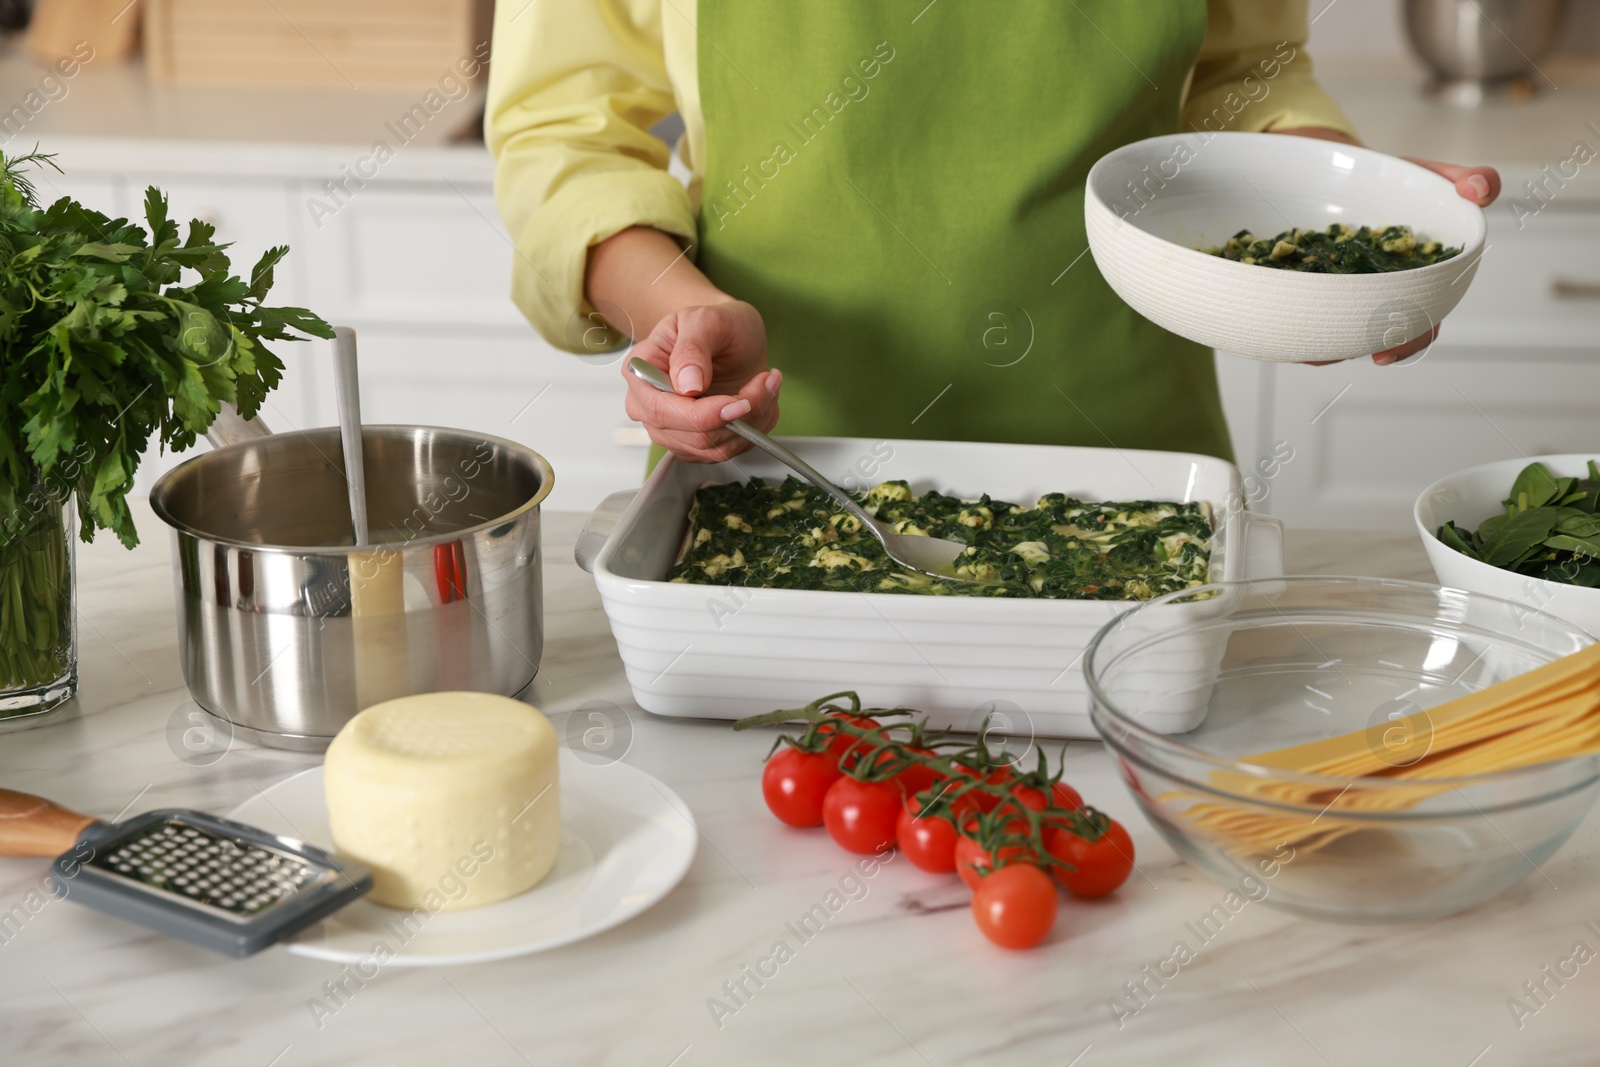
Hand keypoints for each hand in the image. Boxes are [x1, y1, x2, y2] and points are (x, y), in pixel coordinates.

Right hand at [622, 300, 780, 462]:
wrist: (729, 336)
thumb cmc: (713, 325)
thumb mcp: (704, 320)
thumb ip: (692, 349)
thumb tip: (687, 385)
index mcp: (641, 376)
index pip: (662, 411)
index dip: (702, 415)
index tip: (739, 403)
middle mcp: (651, 410)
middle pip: (694, 437)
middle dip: (739, 416)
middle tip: (765, 382)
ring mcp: (675, 432)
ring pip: (718, 448)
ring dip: (753, 419)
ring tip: (766, 383)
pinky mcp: (700, 444)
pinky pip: (733, 448)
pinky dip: (756, 426)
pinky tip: (760, 397)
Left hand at [1273, 127, 1499, 365]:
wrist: (1340, 172)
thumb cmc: (1393, 184)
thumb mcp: (1431, 178)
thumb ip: (1466, 181)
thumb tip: (1480, 191)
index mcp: (1411, 284)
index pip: (1417, 326)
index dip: (1406, 343)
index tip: (1384, 353)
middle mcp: (1371, 298)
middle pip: (1367, 338)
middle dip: (1351, 348)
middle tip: (1331, 351)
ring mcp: (1333, 295)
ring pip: (1325, 332)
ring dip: (1312, 340)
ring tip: (1297, 336)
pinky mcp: (1298, 288)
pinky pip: (1290, 313)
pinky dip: (1282, 317)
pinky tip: (1272, 314)